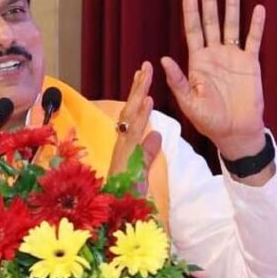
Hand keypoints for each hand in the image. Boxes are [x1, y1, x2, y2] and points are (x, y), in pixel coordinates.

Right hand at [108, 62, 161, 195]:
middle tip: (145, 66)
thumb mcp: (142, 170)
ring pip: (130, 116)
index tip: (142, 77)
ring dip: (138, 94)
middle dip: (137, 87)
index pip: (131, 114)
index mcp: (125, 144)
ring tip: (146, 74)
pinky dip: (141, 115)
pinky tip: (148, 100)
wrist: (119, 212)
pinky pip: (134, 131)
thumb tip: (157, 135)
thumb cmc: (128, 194)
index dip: (136, 95)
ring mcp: (122, 147)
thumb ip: (149, 152)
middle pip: (129, 109)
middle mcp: (121, 142)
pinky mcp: (125, 155)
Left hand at [160, 0, 266, 159]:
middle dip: (209, 2)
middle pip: (211, 23)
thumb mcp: (189, 102)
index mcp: (197, 63)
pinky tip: (257, 8)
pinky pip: (254, 40)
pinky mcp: (251, 64)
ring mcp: (233, 58)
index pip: (192, 31)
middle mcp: (214, 56)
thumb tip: (163, 59)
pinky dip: (256, 25)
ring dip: (232, 7)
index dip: (190, 12)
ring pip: (232, 26)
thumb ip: (178, 80)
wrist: (234, 131)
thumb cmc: (208, 120)